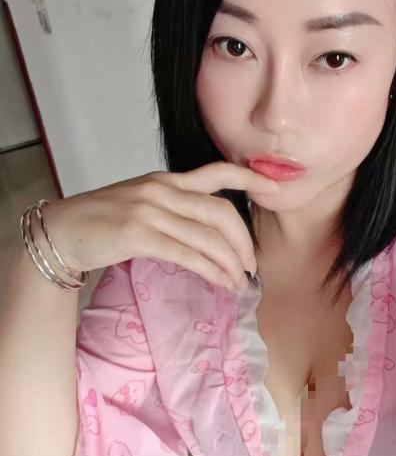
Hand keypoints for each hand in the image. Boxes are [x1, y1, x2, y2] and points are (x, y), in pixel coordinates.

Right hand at [40, 162, 279, 289]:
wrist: (60, 231)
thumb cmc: (102, 220)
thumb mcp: (143, 202)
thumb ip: (175, 207)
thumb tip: (210, 230)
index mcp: (166, 179)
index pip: (217, 172)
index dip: (251, 178)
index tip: (275, 187)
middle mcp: (162, 190)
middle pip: (221, 213)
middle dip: (244, 242)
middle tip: (252, 265)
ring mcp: (151, 210)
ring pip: (209, 237)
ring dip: (231, 263)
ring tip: (241, 281)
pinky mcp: (140, 234)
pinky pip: (190, 255)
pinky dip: (213, 271)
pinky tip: (223, 282)